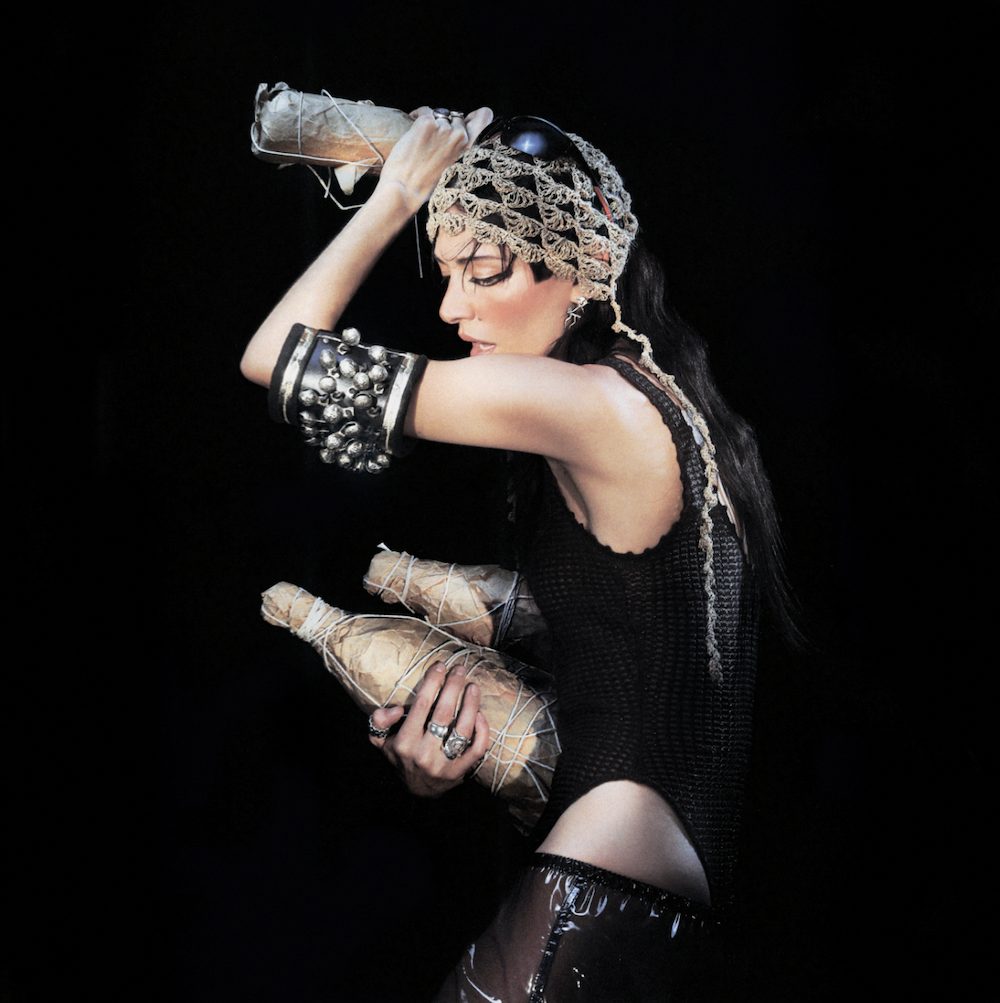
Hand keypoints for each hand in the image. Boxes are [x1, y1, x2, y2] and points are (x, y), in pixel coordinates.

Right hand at [368, 661, 490, 796]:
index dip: (432, 682)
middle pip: (444, 713)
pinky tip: (480, 714)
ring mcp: (444, 764)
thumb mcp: (381, 742)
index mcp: (404, 742)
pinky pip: (477, 748)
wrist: (418, 791)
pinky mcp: (461, 771)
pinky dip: (482, 730)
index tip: (440, 666)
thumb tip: (396, 708)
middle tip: (460, 669)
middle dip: (454, 686)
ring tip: (473, 686)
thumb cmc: (401, 757)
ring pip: (463, 729)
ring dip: (471, 704)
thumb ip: (379, 722)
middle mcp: (424, 753)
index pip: (422, 705)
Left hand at [376, 106, 492, 213]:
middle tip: (432, 139)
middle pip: (455, 116)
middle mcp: (460, 136)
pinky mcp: (427, 123)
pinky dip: (416, 117)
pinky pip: (424, 111)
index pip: (483, 118)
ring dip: (430, 121)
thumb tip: (460, 137)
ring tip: (420, 138)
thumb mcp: (453, 171)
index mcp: (469, 148)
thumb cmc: (426, 186)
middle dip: (445, 123)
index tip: (468, 118)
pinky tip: (413, 131)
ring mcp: (443, 128)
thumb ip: (459, 152)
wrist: (406, 189)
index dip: (476, 116)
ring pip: (439, 113)